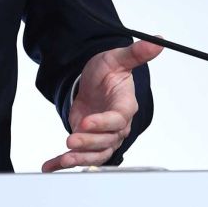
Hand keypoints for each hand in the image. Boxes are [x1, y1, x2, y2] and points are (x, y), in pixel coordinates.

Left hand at [41, 40, 161, 172]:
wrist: (95, 82)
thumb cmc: (109, 72)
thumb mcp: (117, 58)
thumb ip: (136, 53)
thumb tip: (157, 40)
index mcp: (124, 107)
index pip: (117, 120)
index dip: (103, 123)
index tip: (86, 122)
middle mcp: (116, 126)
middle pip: (106, 141)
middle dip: (89, 143)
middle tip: (71, 140)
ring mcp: (102, 136)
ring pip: (96, 154)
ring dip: (80, 158)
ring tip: (64, 159)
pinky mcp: (88, 141)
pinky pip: (79, 155)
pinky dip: (63, 162)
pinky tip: (49, 166)